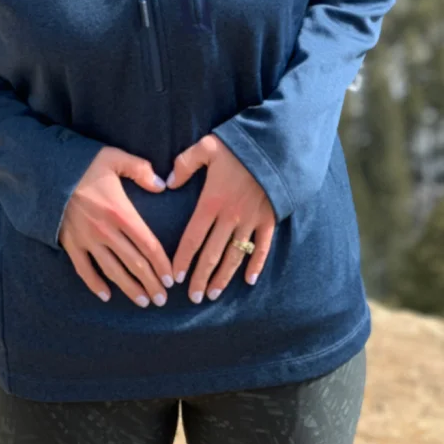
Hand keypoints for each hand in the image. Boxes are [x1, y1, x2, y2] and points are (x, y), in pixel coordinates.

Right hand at [59, 147, 173, 307]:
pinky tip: (106, 296)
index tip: (170, 279)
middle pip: (134, 263)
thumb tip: (161, 185)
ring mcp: (87, 240)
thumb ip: (141, 170)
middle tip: (162, 299)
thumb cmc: (83, 163)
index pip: (148, 245)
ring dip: (129, 289)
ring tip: (143, 302)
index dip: (162, 264)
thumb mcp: (115, 158)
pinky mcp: (70, 244)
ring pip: (112, 271)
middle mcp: (106, 231)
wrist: (45, 172)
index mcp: (121, 212)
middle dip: (151, 283)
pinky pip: (84, 269)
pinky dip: (95, 284)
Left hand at [167, 135, 274, 303]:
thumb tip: (167, 182)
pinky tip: (249, 280)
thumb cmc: (238, 146)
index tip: (175, 277)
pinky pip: (262, 247)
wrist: (276, 146)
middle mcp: (230, 217)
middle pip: (211, 254)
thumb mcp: (206, 147)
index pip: (192, 239)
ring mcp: (251, 221)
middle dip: (200, 277)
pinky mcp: (269, 220)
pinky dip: (256, 264)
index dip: (183, 260)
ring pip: (234, 256)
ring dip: (223, 277)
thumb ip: (185, 164)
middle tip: (192, 297)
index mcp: (211, 203)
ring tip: (212, 294)